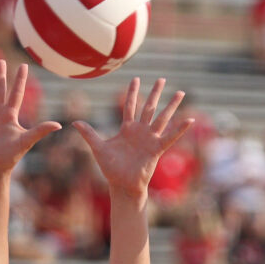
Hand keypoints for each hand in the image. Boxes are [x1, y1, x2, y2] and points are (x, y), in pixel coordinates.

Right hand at [0, 60, 60, 180]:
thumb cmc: (9, 157)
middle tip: (1, 61)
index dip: (20, 79)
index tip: (24, 65)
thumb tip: (59, 125)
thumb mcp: (25, 141)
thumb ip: (40, 130)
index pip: (17, 93)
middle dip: (1, 76)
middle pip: (0, 90)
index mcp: (11, 115)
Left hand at [71, 78, 194, 200]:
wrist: (122, 185)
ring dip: (171, 105)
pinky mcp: (157, 149)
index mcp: (127, 129)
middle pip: (149, 107)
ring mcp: (150, 139)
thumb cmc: (111, 169)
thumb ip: (89, 133)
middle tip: (162, 79)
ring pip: (162, 118)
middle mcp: (141, 131)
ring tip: (181, 92)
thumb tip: (74, 122)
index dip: (132, 92)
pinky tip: (189, 119)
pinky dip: (180, 129)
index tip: (135, 78)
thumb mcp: (98, 147)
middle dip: (155, 93)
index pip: (130, 106)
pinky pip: (170, 137)